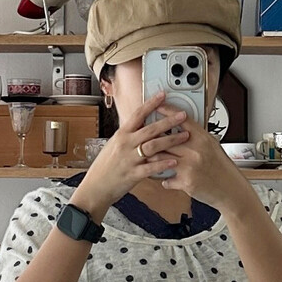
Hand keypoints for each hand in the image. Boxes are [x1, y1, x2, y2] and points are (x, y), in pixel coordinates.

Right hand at [69, 90, 188, 217]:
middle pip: (150, 129)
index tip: (163, 95)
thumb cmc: (105, 167)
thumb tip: (141, 125)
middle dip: (168, 121)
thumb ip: (128, 136)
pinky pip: (151, 168)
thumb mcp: (114, 145)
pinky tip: (175, 161)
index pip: (138, 114)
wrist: (96, 187)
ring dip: (171, 140)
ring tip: (185, 136)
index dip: (151, 104)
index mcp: (121, 135)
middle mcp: (126, 144)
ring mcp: (129, 159)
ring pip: (153, 146)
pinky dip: (164, 164)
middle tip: (183, 115)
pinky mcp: (133, 175)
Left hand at [154, 112, 252, 213]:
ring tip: (150, 159)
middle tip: (145, 139)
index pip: (182, 120)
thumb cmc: (222, 168)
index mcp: (202, 138)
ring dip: (153, 159)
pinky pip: (166, 179)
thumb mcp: (213, 146)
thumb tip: (183, 128)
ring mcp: (189, 166)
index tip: (157, 106)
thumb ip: (197, 137)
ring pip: (160, 158)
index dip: (168, 111)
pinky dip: (165, 180)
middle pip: (165, 139)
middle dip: (153, 140)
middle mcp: (195, 150)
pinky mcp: (186, 182)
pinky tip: (166, 179)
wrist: (230, 189)